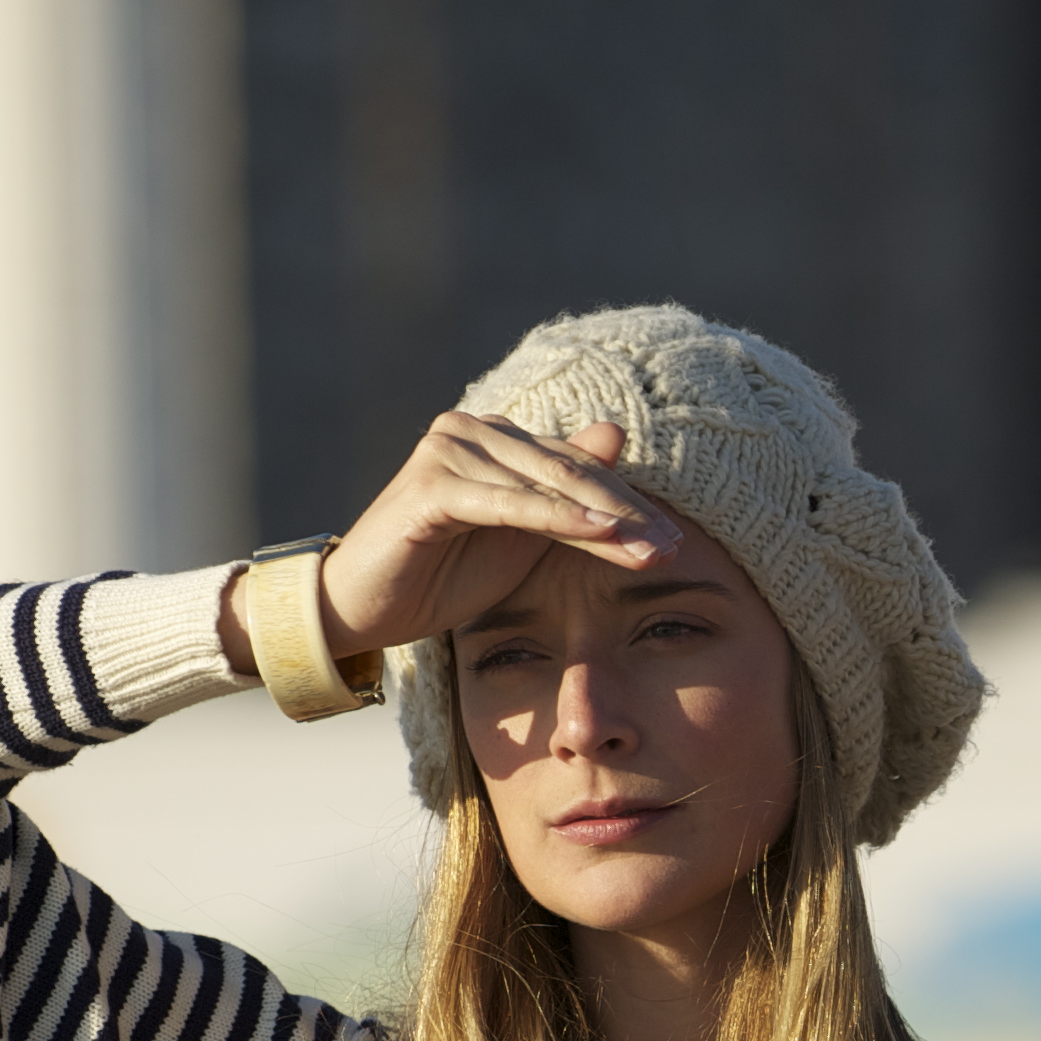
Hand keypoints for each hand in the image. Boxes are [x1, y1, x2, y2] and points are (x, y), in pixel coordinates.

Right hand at [216, 412, 679, 672]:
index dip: (629, 503)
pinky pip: (509, 503)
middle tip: (674, 546)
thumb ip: (566, 496)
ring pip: (547, 485)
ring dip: (605, 518)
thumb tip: (615, 433)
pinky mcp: (431, 485)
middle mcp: (470, 430)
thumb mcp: (521, 540)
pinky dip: (557, 518)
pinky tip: (601, 533)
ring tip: (653, 549)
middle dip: (627, 511)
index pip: (577, 467)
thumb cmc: (442, 576)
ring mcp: (448, 451)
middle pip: (569, 471)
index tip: (675, 540)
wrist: (364, 610)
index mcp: (495, 438)